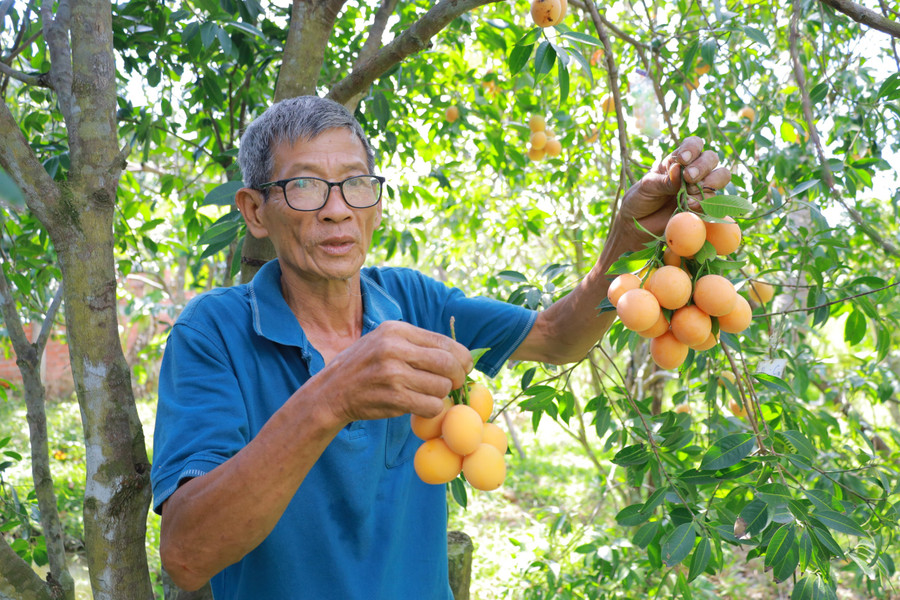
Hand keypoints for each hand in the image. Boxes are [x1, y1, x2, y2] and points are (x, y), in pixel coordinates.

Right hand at [313, 321, 473, 425]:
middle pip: (447, 364)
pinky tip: (420, 405)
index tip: (465, 366)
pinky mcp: (394, 398)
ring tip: (429, 393)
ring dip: (442, 394)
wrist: (332, 391)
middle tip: (455, 383)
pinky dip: (432, 408)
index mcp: (396, 330)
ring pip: (441, 387)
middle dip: (458, 376)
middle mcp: (394, 348)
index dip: (462, 356)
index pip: (444, 341)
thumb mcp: (385, 341)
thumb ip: (417, 344)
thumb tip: (459, 355)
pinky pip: (431, 406)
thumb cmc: (365, 365)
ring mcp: (393, 374)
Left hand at [614, 136, 730, 248]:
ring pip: (721, 176)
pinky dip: (705, 202)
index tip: (682, 159)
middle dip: (702, 166)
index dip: (692, 148)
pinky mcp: (702, 206)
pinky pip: (714, 201)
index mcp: (677, 161)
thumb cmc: (640, 199)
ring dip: (711, 181)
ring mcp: (699, 188)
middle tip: (689, 177)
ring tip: (691, 192)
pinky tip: (689, 206)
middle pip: (711, 158)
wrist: (638, 224)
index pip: (694, 145)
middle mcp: (692, 171)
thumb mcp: (647, 187)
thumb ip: (663, 180)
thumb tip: (678, 170)